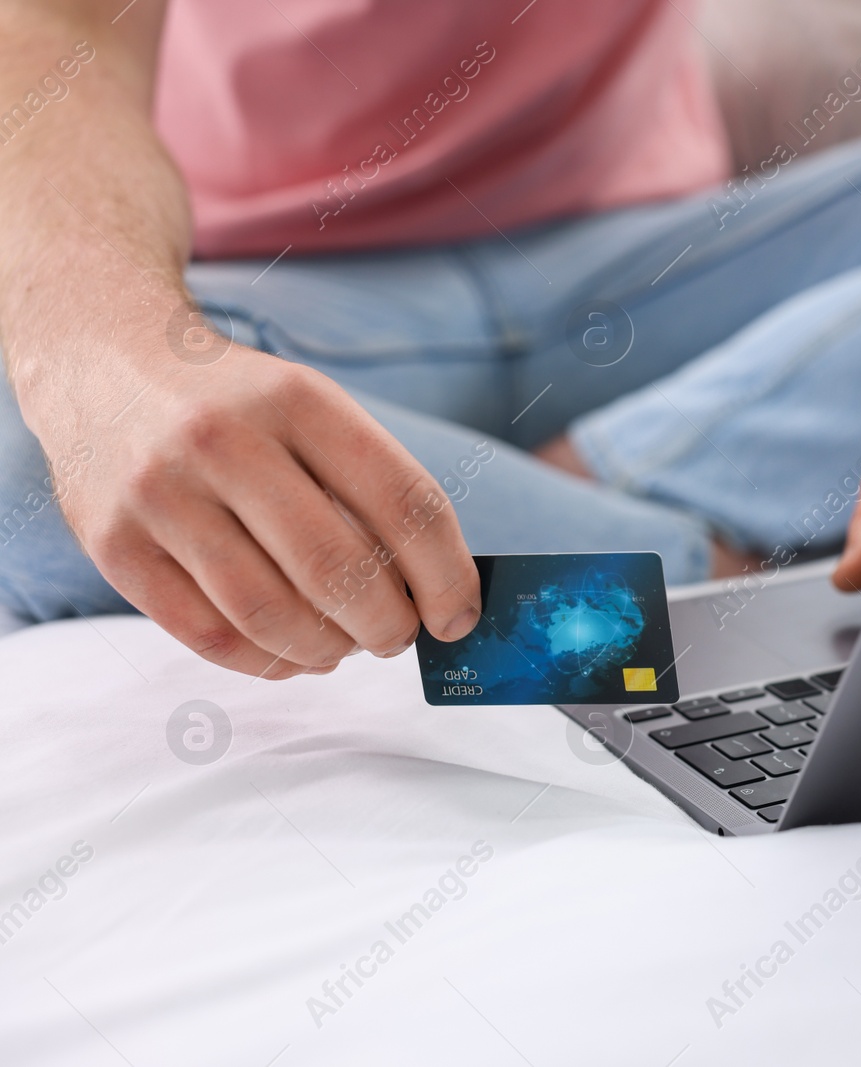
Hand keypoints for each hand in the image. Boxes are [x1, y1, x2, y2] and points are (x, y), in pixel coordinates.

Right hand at [25, 323, 480, 678]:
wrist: (104, 362)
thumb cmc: (239, 404)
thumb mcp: (311, 406)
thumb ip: (372, 486)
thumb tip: (439, 595)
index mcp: (297, 399)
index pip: (405, 502)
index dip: (446, 576)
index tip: (458, 616)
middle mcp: (223, 440)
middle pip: (337, 570)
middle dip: (388, 625)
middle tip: (398, 636)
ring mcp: (159, 493)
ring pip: (270, 615)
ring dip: (328, 651)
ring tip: (346, 646)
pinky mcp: (113, 545)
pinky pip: (208, 637)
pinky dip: (267, 662)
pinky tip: (292, 653)